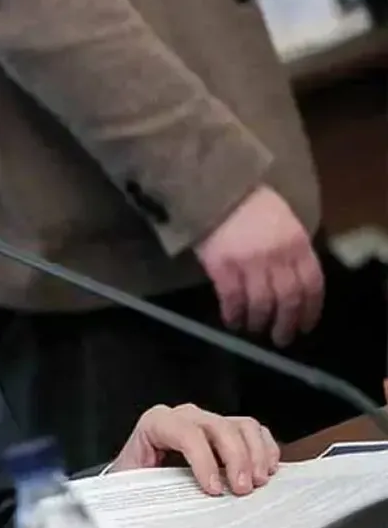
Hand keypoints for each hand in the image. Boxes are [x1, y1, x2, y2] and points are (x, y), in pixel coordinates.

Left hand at [111, 404, 279, 495]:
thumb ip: (148, 493)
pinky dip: (265, 450)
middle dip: (236, 459)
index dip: (204, 460)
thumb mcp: (133, 485)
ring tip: (257, 482)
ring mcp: (208, 421)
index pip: (186, 433)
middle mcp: (184, 417)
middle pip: (220, 427)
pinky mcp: (226, 430)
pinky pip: (254, 431)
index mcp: (157, 424)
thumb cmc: (134, 480)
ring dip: (255, 454)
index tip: (214, 489)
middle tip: (242, 490)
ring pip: (242, 426)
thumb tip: (164, 517)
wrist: (135, 475)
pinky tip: (266, 470)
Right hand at [194, 186, 323, 346]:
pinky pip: (232, 298)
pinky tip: (232, 320)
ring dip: (258, 321)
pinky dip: (233, 314)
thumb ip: (292, 251)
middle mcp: (278, 255)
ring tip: (253, 329)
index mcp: (298, 243)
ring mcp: (249, 261)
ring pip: (260, 303)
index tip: (305, 326)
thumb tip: (292, 285)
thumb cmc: (251, 206)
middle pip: (288, 298)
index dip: (310, 310)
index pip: (312, 284)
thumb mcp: (285, 223)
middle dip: (285, 323)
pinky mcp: (222, 266)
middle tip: (280, 338)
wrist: (215, 189)